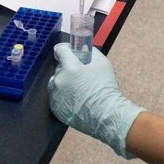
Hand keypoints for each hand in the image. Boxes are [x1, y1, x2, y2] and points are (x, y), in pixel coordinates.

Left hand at [48, 43, 143, 158]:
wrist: (107, 116)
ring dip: (64, 83)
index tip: (70, 52)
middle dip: (69, 70)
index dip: (66, 50)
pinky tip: (76, 100)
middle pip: (60, 68)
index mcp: (70, 67)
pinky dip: (63, 97)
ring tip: (79, 90)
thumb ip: (90, 52)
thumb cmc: (106, 89)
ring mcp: (56, 96)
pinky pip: (56, 97)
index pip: (60, 51)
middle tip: (82, 77)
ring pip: (56, 83)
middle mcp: (59, 80)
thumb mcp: (103, 63)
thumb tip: (82, 48)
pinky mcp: (56, 108)